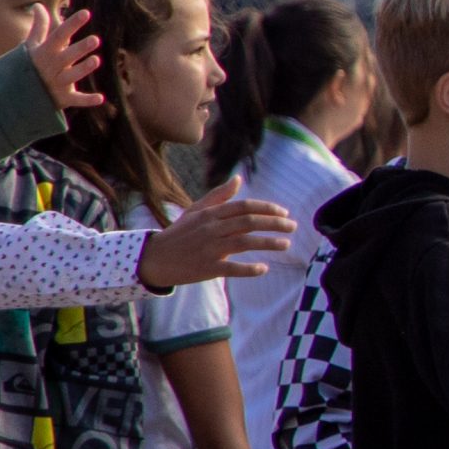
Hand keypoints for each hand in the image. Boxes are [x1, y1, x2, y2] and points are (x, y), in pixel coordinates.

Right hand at [24, 5, 103, 110]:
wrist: (18, 94)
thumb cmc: (30, 65)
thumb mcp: (32, 46)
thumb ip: (40, 27)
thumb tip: (39, 5)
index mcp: (45, 52)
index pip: (60, 35)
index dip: (72, 24)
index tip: (86, 13)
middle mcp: (52, 67)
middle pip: (68, 56)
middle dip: (80, 48)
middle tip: (96, 39)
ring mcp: (58, 83)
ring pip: (72, 76)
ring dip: (83, 69)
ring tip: (96, 60)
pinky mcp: (64, 98)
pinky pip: (77, 100)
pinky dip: (88, 100)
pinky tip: (101, 98)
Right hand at [136, 177, 294, 287]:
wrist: (155, 258)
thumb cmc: (180, 233)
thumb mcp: (196, 211)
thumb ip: (219, 196)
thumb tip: (238, 179)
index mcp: (210, 214)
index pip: (243, 207)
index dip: (267, 208)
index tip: (284, 213)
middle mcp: (211, 229)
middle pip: (248, 222)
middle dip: (274, 223)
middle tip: (293, 227)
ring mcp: (209, 248)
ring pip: (244, 242)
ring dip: (268, 243)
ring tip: (286, 244)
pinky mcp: (207, 268)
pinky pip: (232, 268)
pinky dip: (249, 269)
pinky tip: (263, 268)